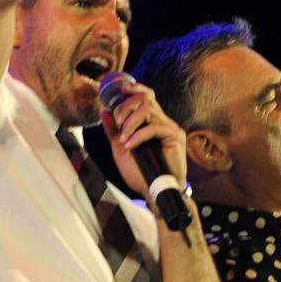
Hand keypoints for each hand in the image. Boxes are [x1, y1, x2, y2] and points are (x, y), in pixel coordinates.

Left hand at [100, 79, 188, 197]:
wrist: (153, 192)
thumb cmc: (139, 173)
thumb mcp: (120, 149)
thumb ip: (113, 131)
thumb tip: (104, 112)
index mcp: (152, 122)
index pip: (147, 97)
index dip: (135, 89)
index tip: (121, 89)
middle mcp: (163, 122)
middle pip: (145, 99)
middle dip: (126, 107)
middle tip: (117, 123)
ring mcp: (171, 128)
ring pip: (148, 110)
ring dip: (130, 122)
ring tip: (123, 139)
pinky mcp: (176, 137)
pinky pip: (153, 127)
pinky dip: (138, 135)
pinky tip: (130, 145)